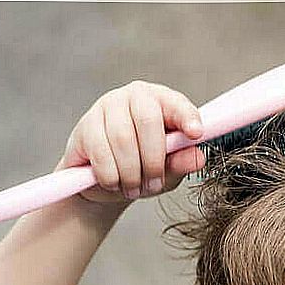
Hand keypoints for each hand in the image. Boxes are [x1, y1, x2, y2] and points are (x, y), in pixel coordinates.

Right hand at [55, 80, 205, 204]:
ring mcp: (107, 107)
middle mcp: (135, 96)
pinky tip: (114, 182)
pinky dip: (111, 175)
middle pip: (148, 120)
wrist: (104, 181)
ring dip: (131, 173)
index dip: (186, 116)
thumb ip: (182, 162)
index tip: (196, 133)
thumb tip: (198, 158)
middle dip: (153, 160)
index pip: (176, 104)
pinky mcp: (86, 126)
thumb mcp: (168, 170)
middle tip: (153, 185)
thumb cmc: (142, 168)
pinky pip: (100, 152)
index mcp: (162, 102)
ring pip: (123, 138)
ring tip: (134, 188)